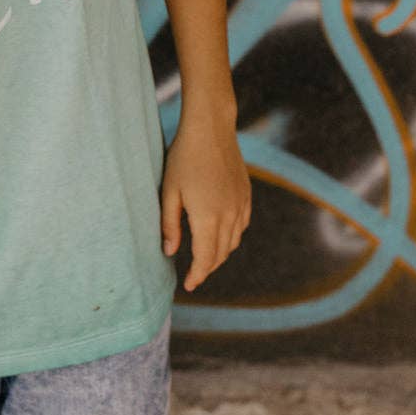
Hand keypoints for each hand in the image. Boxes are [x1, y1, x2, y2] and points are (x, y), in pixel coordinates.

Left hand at [161, 110, 250, 292]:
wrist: (211, 128)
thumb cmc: (183, 157)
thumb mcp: (169, 191)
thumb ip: (170, 224)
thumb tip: (170, 252)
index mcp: (208, 218)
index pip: (204, 258)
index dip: (197, 275)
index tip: (189, 285)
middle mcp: (229, 216)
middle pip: (220, 254)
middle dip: (207, 268)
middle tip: (194, 275)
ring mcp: (240, 205)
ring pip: (233, 242)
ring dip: (219, 254)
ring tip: (204, 258)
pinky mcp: (246, 195)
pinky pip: (241, 225)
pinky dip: (231, 237)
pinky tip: (220, 235)